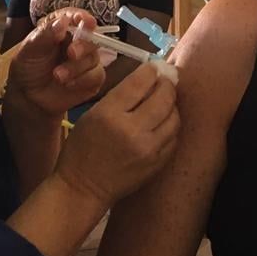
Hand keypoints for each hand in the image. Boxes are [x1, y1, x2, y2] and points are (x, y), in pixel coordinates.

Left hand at [7, 9, 105, 117]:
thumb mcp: (30, 48)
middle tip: (71, 53)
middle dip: (83, 45)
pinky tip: (68, 84)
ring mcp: (86, 61)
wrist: (28, 95)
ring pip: (94, 58)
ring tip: (57, 76)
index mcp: (62, 29)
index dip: (82, 17)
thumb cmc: (28, 67)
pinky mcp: (91, 79)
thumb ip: (45, 34)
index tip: (84, 20)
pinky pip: (97, 76)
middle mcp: (78, 42)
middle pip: (92, 38)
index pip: (76, 17)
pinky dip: (83, 80)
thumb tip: (63, 21)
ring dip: (77, 68)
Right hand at [56, 65, 179, 208]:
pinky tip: (163, 123)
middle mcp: (132, 130)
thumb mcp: (92, 115)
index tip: (153, 67)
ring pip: (174, 117)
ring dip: (172, 105)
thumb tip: (148, 78)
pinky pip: (174, 137)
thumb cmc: (82, 148)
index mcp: (110, 114)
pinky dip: (171, 126)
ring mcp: (148, 149)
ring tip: (164, 102)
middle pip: (164, 97)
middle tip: (164, 81)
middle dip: (167, 84)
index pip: (141, 82)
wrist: (83, 188)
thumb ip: (119, 97)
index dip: (151, 70)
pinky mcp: (157, 163)